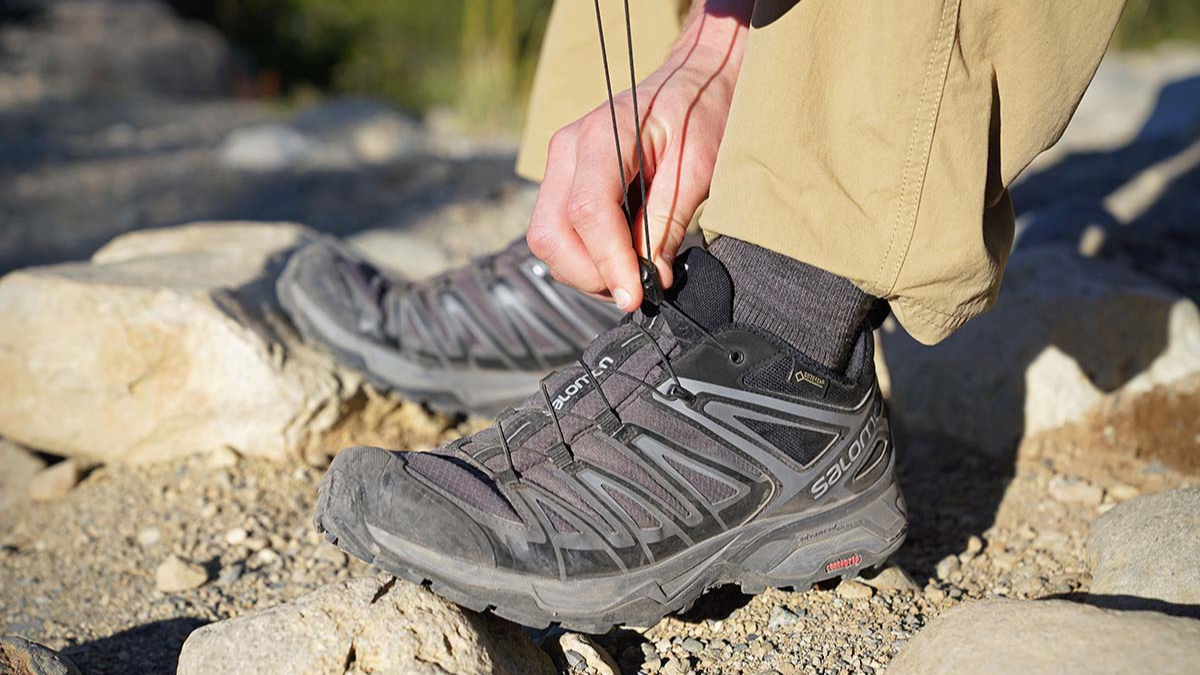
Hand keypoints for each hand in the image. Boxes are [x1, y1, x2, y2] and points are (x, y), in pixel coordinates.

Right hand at [526, 3, 749, 310]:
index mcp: (604, 134)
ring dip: (585, 271)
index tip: (636, 296)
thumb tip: (651, 276)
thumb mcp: (699, 167)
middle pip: (551, 234)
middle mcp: (569, 148)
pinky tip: (619, 257)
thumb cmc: (700, 113)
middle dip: (590, 275)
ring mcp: (561, 163)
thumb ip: (669, 221)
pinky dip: (584, 258)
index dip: (609, 262)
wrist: (692, 79)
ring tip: (631, 275)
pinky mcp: (564, 180)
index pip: (588, 211)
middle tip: (635, 291)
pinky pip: (557, 233)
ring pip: (547, 240)